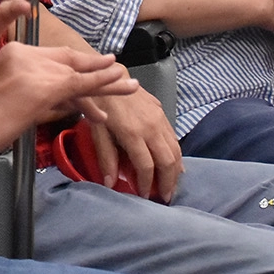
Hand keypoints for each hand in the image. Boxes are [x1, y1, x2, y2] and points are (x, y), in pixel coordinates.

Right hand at [0, 42, 135, 159]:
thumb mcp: (12, 100)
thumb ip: (41, 97)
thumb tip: (71, 102)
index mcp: (14, 53)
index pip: (55, 56)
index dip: (80, 63)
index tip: (99, 67)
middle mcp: (25, 54)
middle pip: (70, 60)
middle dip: (97, 69)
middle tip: (120, 73)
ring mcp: (34, 69)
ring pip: (79, 72)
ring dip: (106, 79)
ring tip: (128, 84)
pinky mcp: (42, 87)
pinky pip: (80, 84)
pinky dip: (102, 85)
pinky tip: (119, 85)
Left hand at [80, 87, 182, 201]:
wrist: (111, 76)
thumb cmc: (100, 102)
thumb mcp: (96, 130)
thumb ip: (105, 157)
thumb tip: (110, 183)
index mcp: (133, 133)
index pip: (146, 166)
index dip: (146, 184)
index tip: (143, 195)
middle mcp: (151, 127)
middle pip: (168, 161)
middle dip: (168, 182)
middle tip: (165, 197)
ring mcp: (159, 119)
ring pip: (176, 150)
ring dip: (176, 171)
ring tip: (171, 186)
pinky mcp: (162, 113)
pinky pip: (174, 138)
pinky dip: (177, 155)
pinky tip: (175, 165)